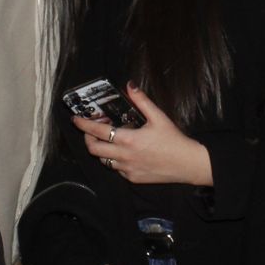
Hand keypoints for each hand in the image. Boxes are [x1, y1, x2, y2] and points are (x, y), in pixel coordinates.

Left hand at [73, 83, 213, 186]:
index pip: (97, 131)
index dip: (83, 124)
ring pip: (104, 161)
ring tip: (107, 141)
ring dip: (101, 150)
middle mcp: (124, 156)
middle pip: (93, 149)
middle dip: (87, 138)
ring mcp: (127, 169)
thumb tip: (130, 86)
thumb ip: (142, 101)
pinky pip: (117, 170)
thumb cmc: (174, 141)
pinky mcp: (133, 178)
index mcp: (128, 139)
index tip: (76, 119)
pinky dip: (115, 161)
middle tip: (89, 131)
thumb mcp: (159, 117)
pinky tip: (123, 153)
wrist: (188, 164)